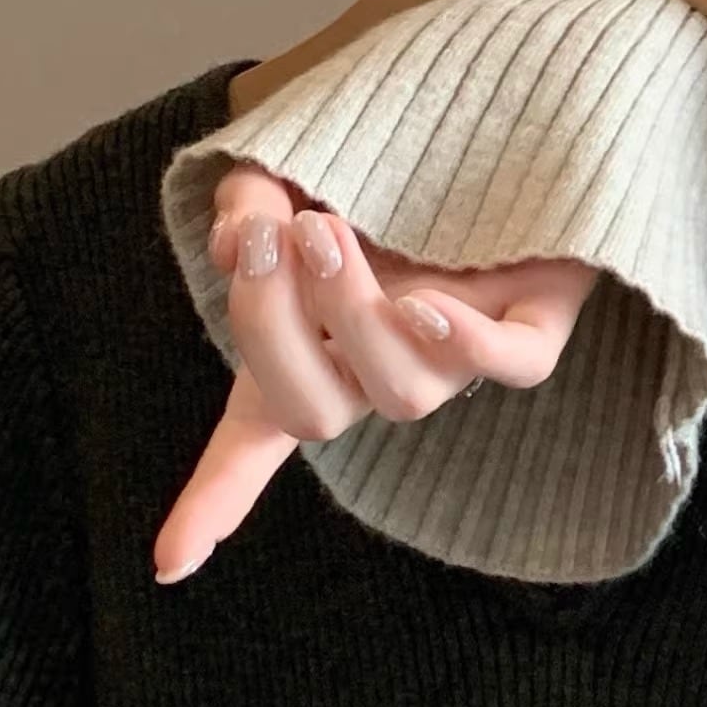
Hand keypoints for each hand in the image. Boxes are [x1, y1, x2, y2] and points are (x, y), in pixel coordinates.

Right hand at [153, 163, 599, 583]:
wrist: (503, 141)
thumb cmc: (386, 176)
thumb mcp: (289, 183)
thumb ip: (248, 209)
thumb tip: (232, 244)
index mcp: (318, 350)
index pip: (255, 437)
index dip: (213, 499)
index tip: (170, 564)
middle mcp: (384, 370)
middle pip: (312, 409)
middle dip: (271, 323)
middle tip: (272, 235)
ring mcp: (459, 359)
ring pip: (403, 392)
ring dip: (352, 314)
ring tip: (329, 230)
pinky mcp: (536, 324)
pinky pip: (516, 365)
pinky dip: (471, 345)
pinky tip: (430, 306)